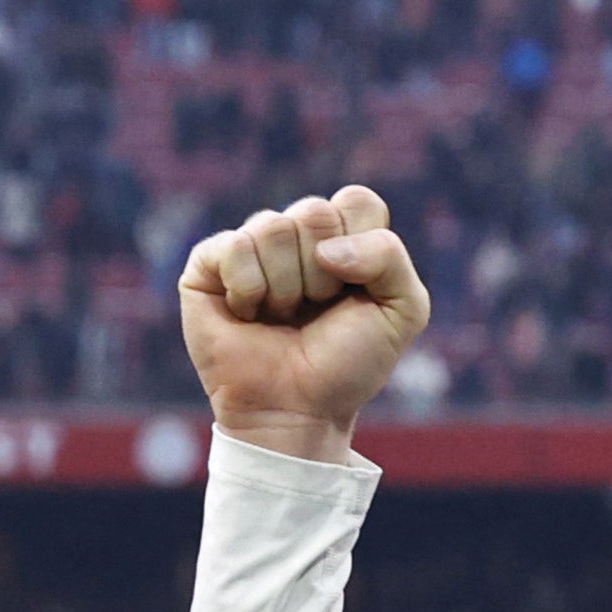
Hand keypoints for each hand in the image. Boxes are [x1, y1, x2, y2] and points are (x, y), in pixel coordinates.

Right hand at [176, 185, 428, 465]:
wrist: (297, 411)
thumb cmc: (348, 365)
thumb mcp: (403, 311)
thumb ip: (390, 256)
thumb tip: (325, 249)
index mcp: (342, 235)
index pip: (356, 200)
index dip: (360, 249)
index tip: (353, 293)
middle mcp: (295, 235)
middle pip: (314, 211)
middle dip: (322, 275)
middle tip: (314, 311)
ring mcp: (251, 246)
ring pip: (272, 228)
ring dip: (285, 289)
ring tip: (281, 318)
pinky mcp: (209, 264)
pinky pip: (234, 247)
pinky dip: (248, 291)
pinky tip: (247, 315)